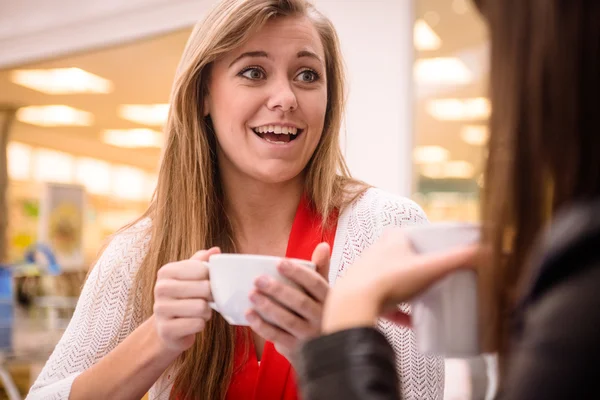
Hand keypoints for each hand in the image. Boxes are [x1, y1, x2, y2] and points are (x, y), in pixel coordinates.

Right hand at [153, 247, 220, 352]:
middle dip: (210, 297)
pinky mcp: (166, 330)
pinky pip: (197, 324)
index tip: (206, 283)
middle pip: (204, 289)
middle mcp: (160, 288)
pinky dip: (200, 325)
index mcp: (166, 271)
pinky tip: (192, 323)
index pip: (202, 269)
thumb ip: (201, 262)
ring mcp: (160, 310)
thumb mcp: (190, 277)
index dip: (211, 278)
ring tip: (198, 312)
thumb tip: (215, 250)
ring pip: (201, 308)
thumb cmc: (184, 298)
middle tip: (205, 300)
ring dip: (206, 312)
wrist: (168, 328)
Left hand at [246, 242, 330, 360]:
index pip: (315, 283)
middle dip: (277, 290)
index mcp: (329, 300)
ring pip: (287, 319)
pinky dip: (262, 325)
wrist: (323, 350)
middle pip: (299, 302)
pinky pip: (277, 336)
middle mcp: (321, 318)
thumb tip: (323, 245)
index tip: (279, 263)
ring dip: (267, 306)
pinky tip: (250, 314)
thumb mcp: (324, 293)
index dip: (297, 273)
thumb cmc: (319, 313)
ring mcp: (309, 335)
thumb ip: (321, 269)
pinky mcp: (296, 349)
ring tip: (251, 294)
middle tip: (258, 279)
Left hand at [322, 228, 480, 333]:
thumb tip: (489, 250)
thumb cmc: (388, 280)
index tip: (453, 258)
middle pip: (409, 259)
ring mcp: (370, 274)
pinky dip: (401, 313)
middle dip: (426, 270)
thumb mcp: (430, 267)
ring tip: (431, 300)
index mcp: (394, 239)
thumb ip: (459, 259)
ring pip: (397, 280)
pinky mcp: (365, 295)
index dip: (437, 246)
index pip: (421, 236)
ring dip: (413, 291)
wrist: (353, 305)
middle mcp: (379, 252)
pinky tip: (414, 324)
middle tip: (445, 281)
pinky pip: (387, 303)